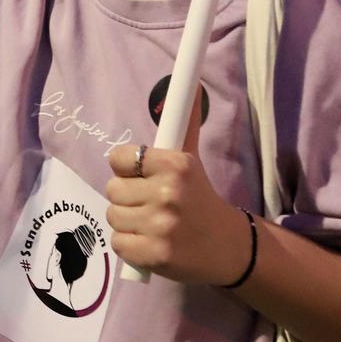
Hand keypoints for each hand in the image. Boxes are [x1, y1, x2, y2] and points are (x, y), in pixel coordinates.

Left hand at [104, 118, 248, 285]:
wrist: (227, 246)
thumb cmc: (201, 199)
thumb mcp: (192, 161)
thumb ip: (183, 126)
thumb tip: (191, 86)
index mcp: (175, 164)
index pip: (120, 158)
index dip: (126, 169)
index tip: (141, 177)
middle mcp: (167, 192)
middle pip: (113, 190)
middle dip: (127, 198)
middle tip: (149, 204)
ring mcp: (160, 226)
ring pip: (113, 217)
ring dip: (127, 223)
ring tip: (150, 224)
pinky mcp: (154, 255)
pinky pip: (118, 243)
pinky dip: (129, 246)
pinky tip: (149, 243)